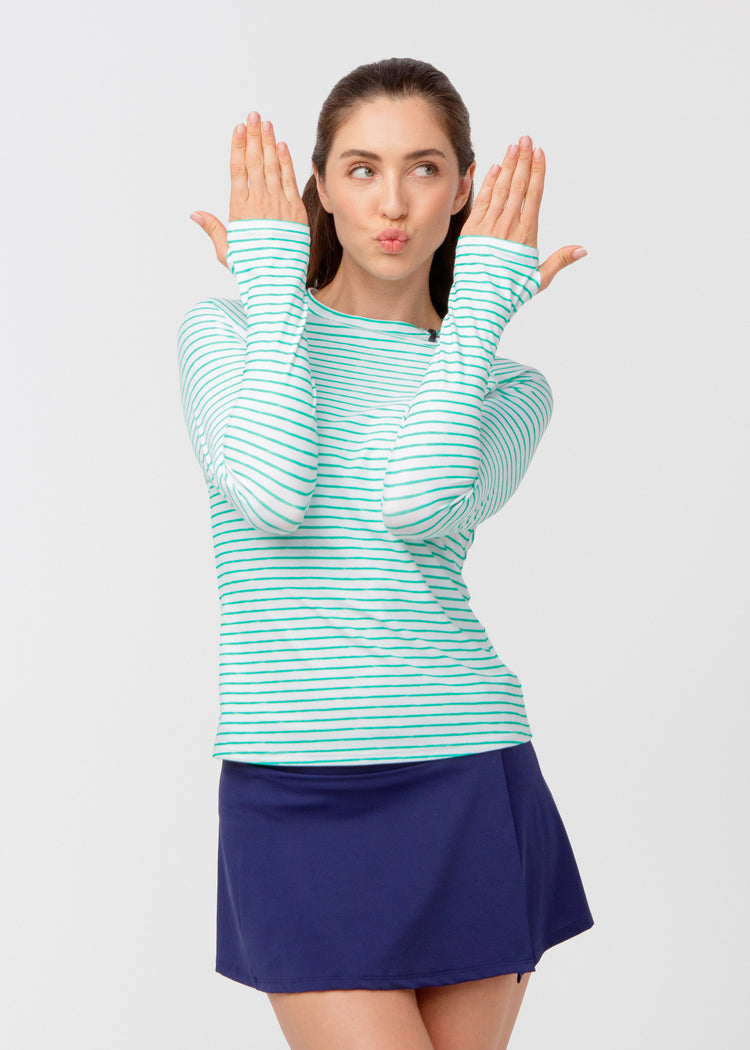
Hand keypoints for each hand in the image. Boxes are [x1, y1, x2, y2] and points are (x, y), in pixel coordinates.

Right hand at [190, 112, 307, 268]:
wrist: (277, 283)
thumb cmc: (249, 270)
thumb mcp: (226, 252)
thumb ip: (213, 229)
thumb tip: (195, 213)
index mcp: (240, 211)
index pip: (238, 171)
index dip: (239, 147)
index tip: (239, 128)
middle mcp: (259, 204)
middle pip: (256, 163)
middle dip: (254, 137)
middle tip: (254, 116)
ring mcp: (279, 207)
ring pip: (273, 168)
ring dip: (269, 144)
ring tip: (266, 124)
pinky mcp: (296, 213)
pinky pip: (289, 182)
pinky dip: (286, 162)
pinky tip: (282, 146)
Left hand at [460, 135, 586, 291]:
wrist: (480, 304)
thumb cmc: (511, 294)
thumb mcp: (539, 279)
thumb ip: (560, 261)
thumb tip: (582, 249)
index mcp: (526, 235)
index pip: (533, 195)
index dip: (537, 171)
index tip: (539, 152)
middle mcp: (507, 227)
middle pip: (517, 186)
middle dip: (522, 160)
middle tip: (526, 138)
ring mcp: (488, 227)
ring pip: (499, 190)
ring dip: (506, 166)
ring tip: (512, 146)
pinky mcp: (471, 231)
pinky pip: (481, 201)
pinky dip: (487, 183)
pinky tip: (493, 168)